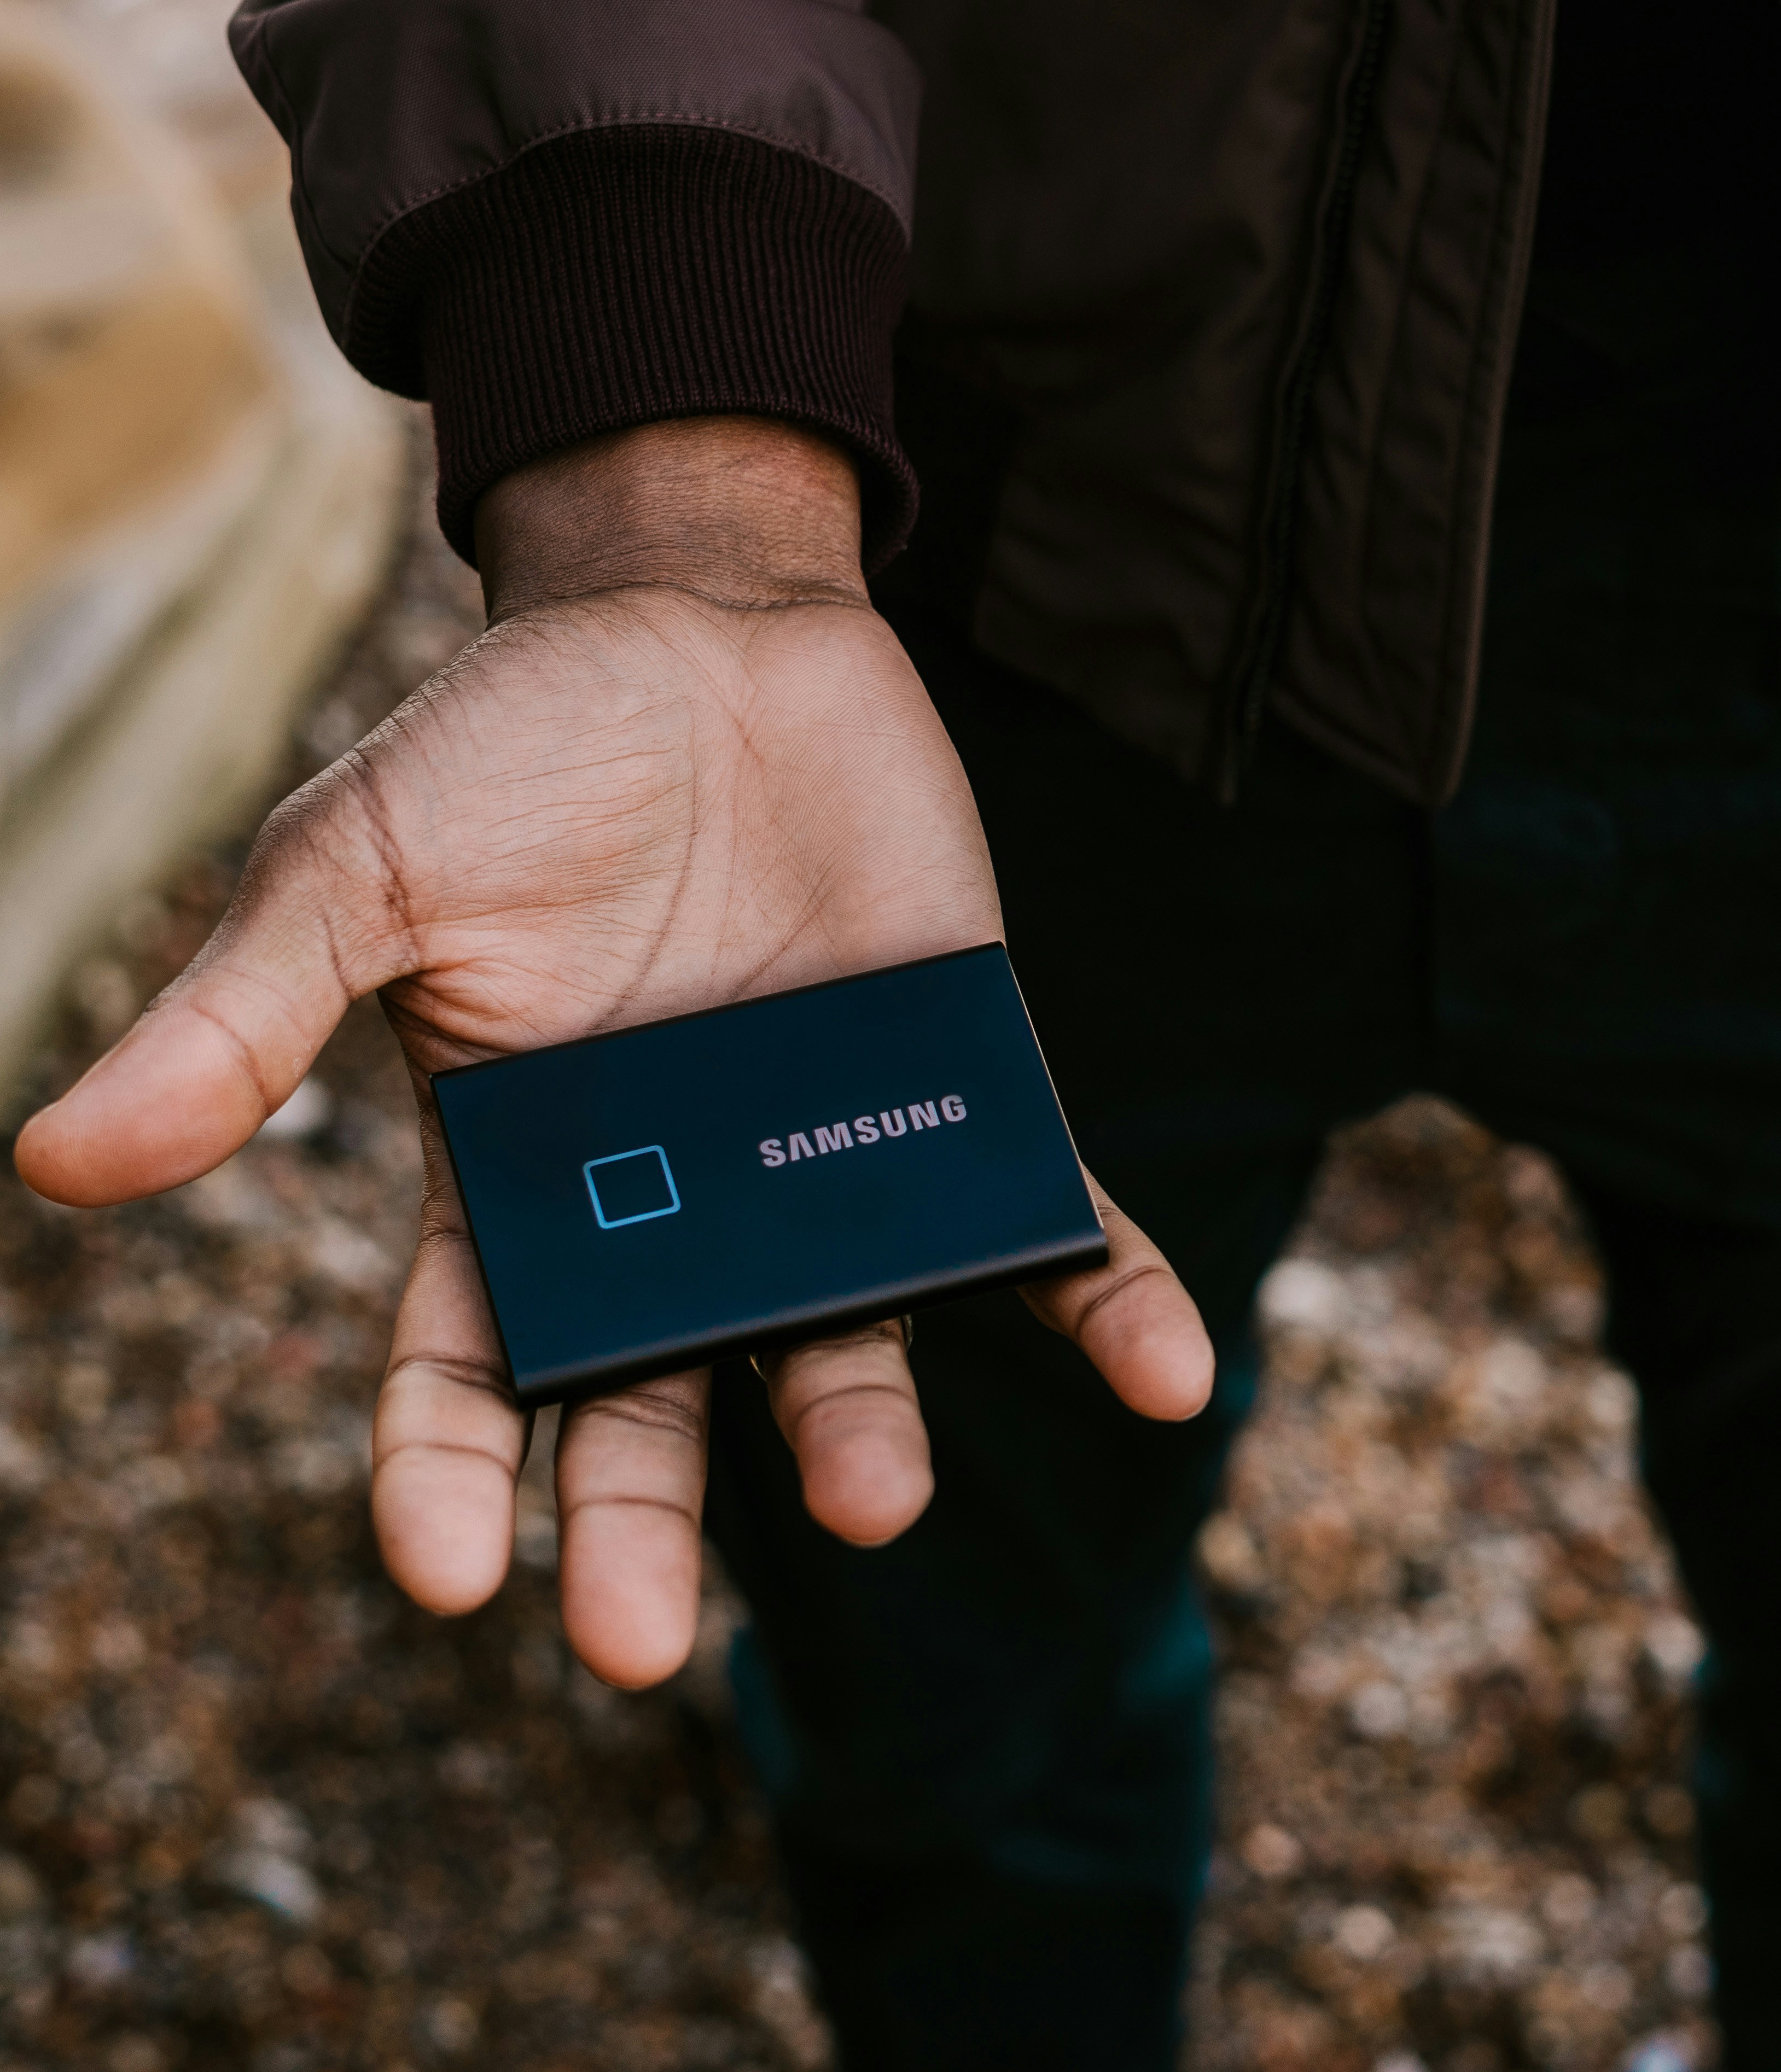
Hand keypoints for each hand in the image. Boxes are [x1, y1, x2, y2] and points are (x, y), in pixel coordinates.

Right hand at [12, 418, 1212, 1684]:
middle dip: (642, 1527)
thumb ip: (242, 1021)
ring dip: (862, 1429)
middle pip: (653, 1407)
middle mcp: (677, 1209)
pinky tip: (1175, 1373)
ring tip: (869, 1502)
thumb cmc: (511, 751)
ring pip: (845, 1339)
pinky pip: (1046, 1227)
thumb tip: (57, 1161)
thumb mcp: (350, 869)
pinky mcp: (959, 1099)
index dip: (452, 1475)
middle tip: (638, 1644)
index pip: (469, 1371)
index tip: (451, 1571)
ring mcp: (823, 1166)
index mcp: (521, 1184)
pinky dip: (1113, 1301)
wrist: (698, 630)